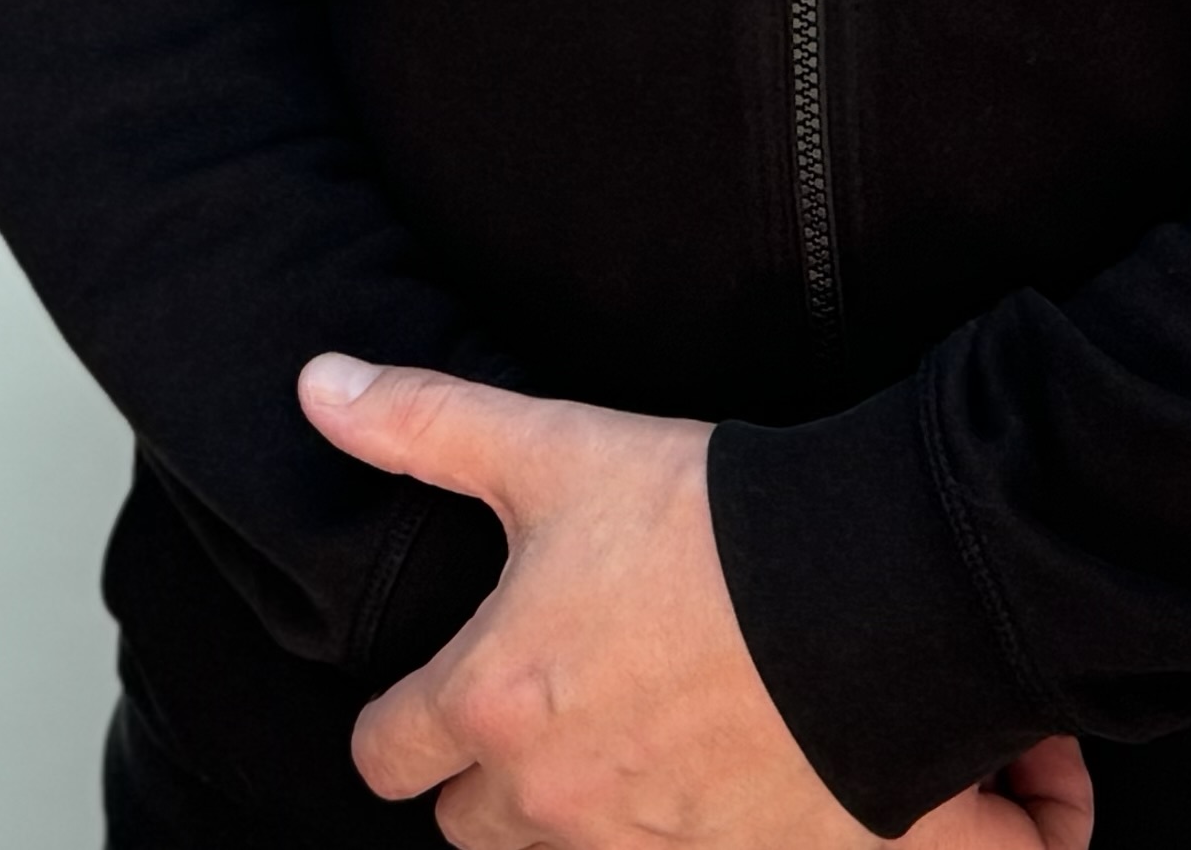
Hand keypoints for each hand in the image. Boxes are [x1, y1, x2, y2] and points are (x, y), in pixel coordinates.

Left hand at [306, 356, 1088, 848]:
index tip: (429, 696)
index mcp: (492, 702)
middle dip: (488, 774)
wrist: (872, 592)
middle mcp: (554, 796)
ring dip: (575, 809)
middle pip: (468, 825)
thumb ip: (426, 425)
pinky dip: (670, 829)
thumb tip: (318, 386)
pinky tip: (702, 768)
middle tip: (539, 702)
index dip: (398, 722)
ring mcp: (643, 841)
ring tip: (622, 732)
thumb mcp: (556, 451)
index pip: (385, 756)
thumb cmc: (706, 519)